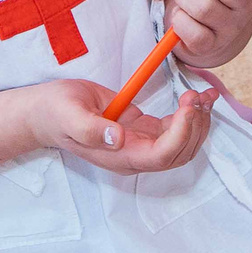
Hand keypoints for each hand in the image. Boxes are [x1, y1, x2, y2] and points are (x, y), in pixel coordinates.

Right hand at [26, 79, 217, 174]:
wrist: (47, 112)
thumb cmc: (55, 113)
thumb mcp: (69, 115)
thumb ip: (90, 129)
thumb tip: (117, 138)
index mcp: (119, 157)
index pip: (161, 155)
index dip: (180, 134)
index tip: (187, 106)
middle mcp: (135, 156)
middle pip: (179, 153)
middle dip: (195, 126)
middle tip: (196, 96)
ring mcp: (142, 144)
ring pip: (184, 143)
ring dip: (199, 121)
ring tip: (204, 95)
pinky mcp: (145, 130)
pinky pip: (176, 128)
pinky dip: (191, 113)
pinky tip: (200, 96)